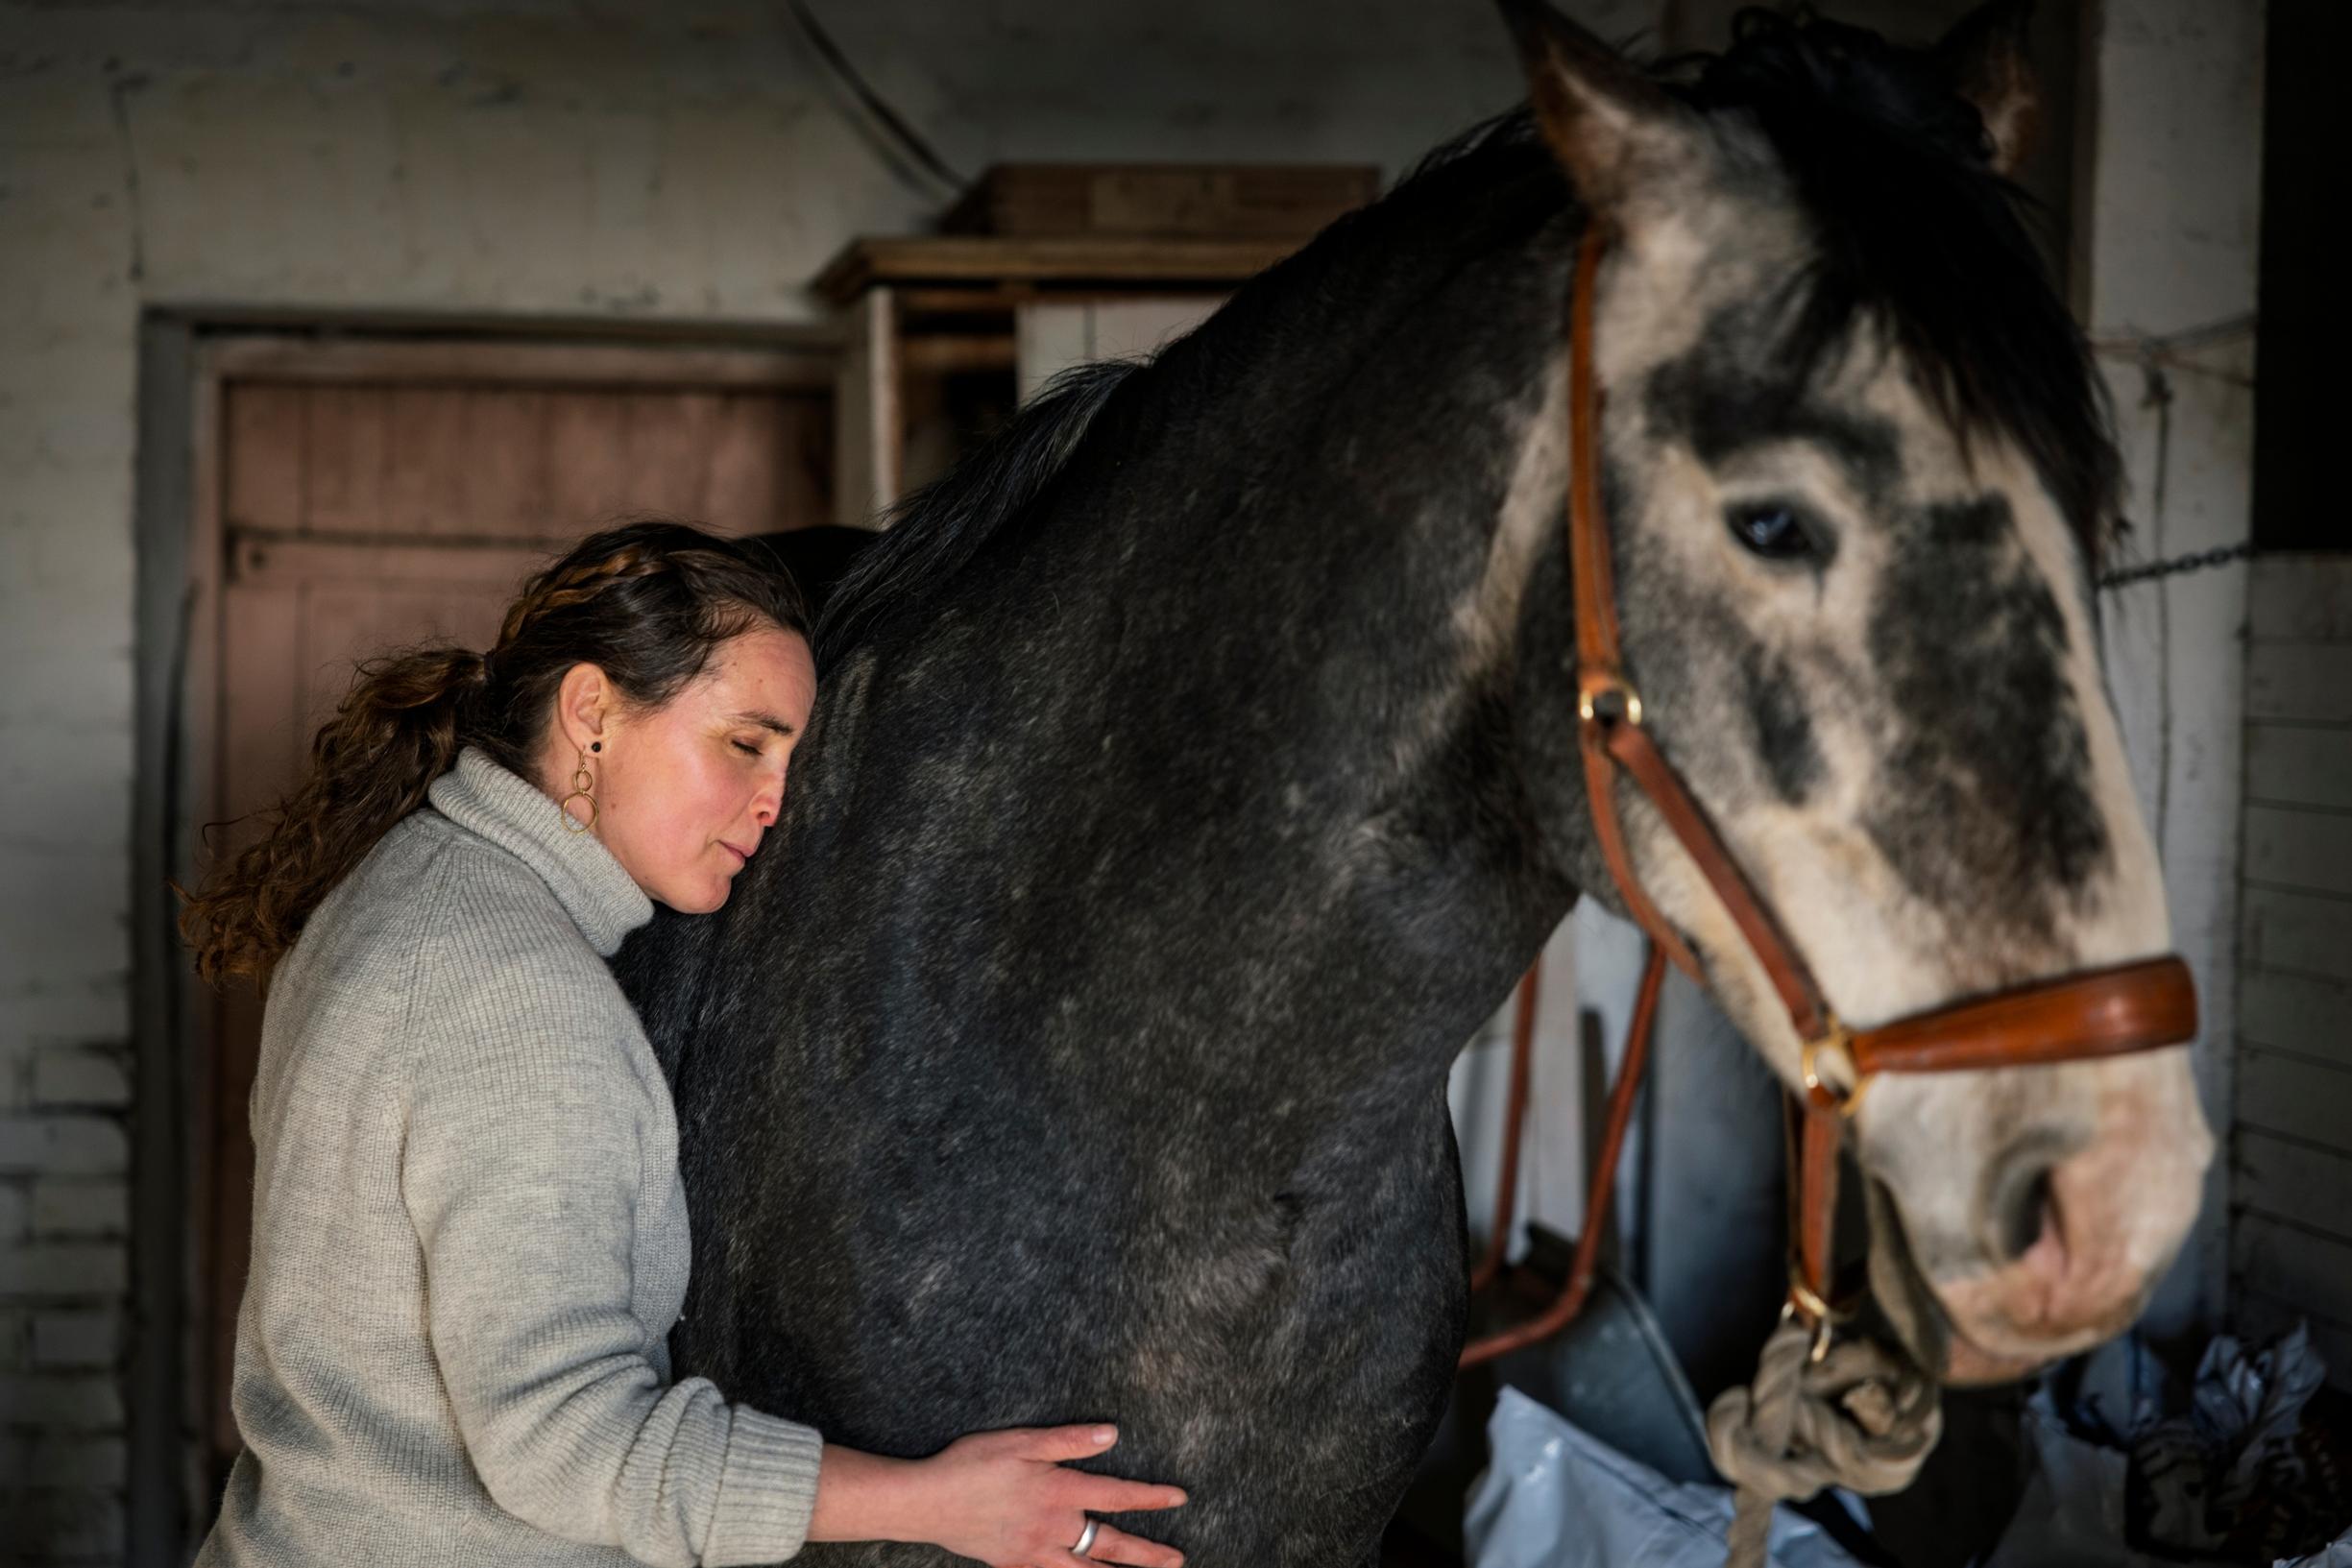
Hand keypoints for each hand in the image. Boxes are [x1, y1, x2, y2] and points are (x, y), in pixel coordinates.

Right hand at [811, 1424, 1186, 1567]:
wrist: (926, 1502)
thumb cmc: (971, 1463)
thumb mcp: (1022, 1441)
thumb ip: (1070, 1440)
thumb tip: (1112, 1435)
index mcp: (1058, 1491)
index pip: (1116, 1496)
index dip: (1151, 1498)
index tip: (1179, 1498)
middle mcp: (1053, 1527)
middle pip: (1110, 1545)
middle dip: (1147, 1554)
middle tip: (1177, 1560)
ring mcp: (1034, 1552)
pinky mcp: (1015, 1565)